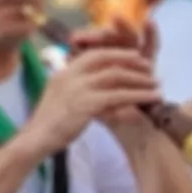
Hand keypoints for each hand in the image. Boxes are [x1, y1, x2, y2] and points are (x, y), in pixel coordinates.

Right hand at [32, 46, 159, 149]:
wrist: (35, 139)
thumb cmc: (48, 124)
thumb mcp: (62, 99)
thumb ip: (79, 91)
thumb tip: (103, 91)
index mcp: (64, 72)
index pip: (93, 54)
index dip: (116, 53)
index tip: (133, 57)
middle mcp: (70, 75)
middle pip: (105, 58)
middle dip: (130, 60)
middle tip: (149, 67)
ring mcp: (77, 88)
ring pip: (115, 75)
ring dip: (139, 79)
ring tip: (156, 84)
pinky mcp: (86, 103)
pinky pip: (118, 95)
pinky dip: (138, 95)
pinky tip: (151, 98)